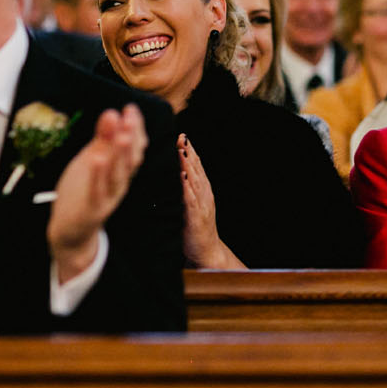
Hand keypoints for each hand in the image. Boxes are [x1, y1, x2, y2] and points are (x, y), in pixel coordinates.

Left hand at [47, 104, 146, 281]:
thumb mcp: (93, 160)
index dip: (135, 128)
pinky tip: (97, 159)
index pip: (135, 147)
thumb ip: (103, 139)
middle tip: (129, 117)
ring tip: (121, 135)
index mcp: (121, 169)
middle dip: (131, 137)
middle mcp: (120, 182)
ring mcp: (108, 196)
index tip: (130, 108)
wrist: (71, 230)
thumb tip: (112, 112)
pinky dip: (98, 176)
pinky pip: (97, 191)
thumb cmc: (83, 191)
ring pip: (118, 174)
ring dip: (121, 154)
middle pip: (130, 158)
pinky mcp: (93, 209)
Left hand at [179, 134, 242, 268]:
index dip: (189, 151)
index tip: (182, 136)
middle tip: (182, 136)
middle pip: (196, 170)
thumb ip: (187, 189)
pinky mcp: (196, 216)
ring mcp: (201, 205)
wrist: (207, 251)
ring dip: (188, 165)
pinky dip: (187, 187)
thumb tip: (179, 173)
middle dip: (188, 152)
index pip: (196, 167)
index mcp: (202, 191)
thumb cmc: (195, 229)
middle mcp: (204, 194)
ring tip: (182, 150)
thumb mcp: (191, 205)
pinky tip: (183, 176)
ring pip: (194, 180)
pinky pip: (191, 199)